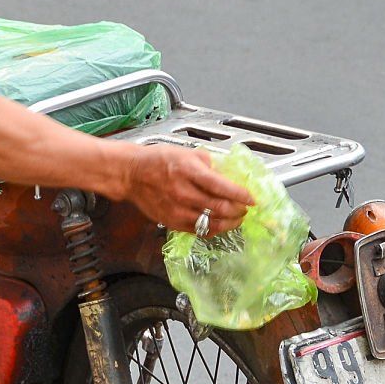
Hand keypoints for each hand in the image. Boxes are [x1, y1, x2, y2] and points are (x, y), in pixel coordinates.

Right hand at [122, 145, 252, 233]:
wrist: (132, 174)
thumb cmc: (158, 161)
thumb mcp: (185, 152)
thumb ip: (207, 163)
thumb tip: (224, 175)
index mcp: (189, 171)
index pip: (221, 187)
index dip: (240, 195)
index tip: (252, 199)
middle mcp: (184, 193)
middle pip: (220, 208)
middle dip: (238, 210)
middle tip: (245, 209)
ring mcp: (178, 210)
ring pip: (212, 223)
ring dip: (229, 223)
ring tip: (237, 218)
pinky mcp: (173, 222)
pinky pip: (199, 231)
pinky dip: (214, 229)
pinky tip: (220, 224)